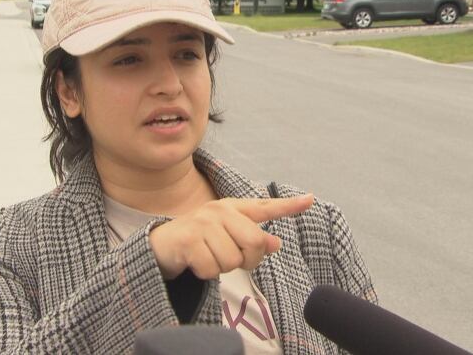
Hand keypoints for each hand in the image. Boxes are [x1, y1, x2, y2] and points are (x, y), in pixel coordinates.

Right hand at [148, 194, 313, 279]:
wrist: (161, 245)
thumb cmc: (199, 241)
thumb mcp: (226, 237)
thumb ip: (252, 239)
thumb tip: (276, 243)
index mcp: (232, 208)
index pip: (264, 207)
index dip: (288, 206)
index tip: (310, 200)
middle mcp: (218, 211)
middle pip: (254, 243)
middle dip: (247, 260)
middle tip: (230, 259)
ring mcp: (202, 224)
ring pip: (232, 260)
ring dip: (221, 268)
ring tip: (207, 257)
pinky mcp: (188, 240)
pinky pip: (211, 269)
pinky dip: (205, 273)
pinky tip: (195, 262)